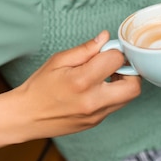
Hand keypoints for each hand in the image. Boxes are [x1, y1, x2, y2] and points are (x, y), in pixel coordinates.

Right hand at [13, 30, 141, 140]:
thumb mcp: (58, 60)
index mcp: (82, 81)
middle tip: (115, 65)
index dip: (113, 51)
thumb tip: (105, 38)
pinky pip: (115, 106)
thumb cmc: (39, 86)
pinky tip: (97, 87)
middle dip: (130, 71)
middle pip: (133, 86)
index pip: (116, 60)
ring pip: (128, 98)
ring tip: (105, 75)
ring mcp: (96, 115)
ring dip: (123, 83)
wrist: (26, 116)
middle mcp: (93, 101)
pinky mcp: (96, 122)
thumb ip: (85, 49)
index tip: (106, 50)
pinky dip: (113, 94)